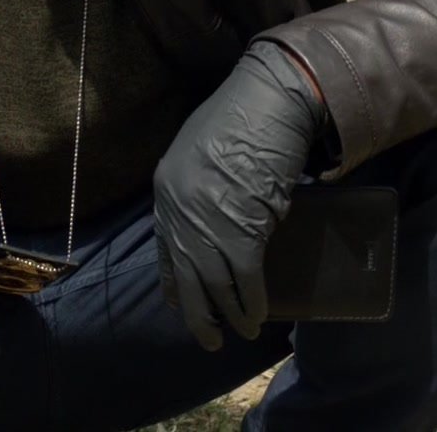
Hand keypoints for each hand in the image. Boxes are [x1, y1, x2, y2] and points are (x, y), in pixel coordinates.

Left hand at [153, 42, 326, 349]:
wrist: (270, 99)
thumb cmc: (243, 113)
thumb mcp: (203, 150)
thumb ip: (201, 185)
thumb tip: (216, 214)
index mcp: (166, 189)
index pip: (165, 249)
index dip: (173, 281)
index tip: (178, 303)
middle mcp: (179, 211)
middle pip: (185, 275)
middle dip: (197, 311)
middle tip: (209, 337)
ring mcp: (208, 223)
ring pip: (214, 283)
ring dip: (230, 312)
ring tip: (243, 331)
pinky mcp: (242, 230)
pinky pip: (245, 278)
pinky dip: (253, 300)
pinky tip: (259, 315)